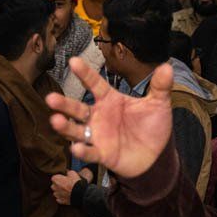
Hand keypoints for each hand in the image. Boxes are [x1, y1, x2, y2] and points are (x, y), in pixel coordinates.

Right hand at [46, 57, 173, 178]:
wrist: (157, 155)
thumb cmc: (153, 126)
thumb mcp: (159, 104)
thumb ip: (160, 86)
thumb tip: (166, 66)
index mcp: (110, 100)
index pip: (95, 83)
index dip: (84, 73)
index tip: (73, 61)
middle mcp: (99, 116)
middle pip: (77, 108)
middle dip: (64, 104)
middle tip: (50, 98)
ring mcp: (99, 135)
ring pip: (77, 130)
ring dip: (66, 126)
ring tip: (55, 120)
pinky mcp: (103, 154)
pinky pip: (90, 152)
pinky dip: (83, 150)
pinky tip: (76, 147)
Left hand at [52, 170, 83, 205]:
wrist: (79, 193)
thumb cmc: (75, 183)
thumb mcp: (72, 173)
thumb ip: (68, 172)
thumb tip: (68, 173)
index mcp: (55, 179)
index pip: (54, 177)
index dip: (60, 178)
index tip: (64, 178)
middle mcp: (54, 187)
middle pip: (54, 185)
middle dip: (58, 185)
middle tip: (66, 184)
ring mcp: (57, 195)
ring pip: (56, 193)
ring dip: (60, 191)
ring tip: (67, 191)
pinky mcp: (61, 201)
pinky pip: (59, 199)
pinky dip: (62, 198)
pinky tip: (67, 196)